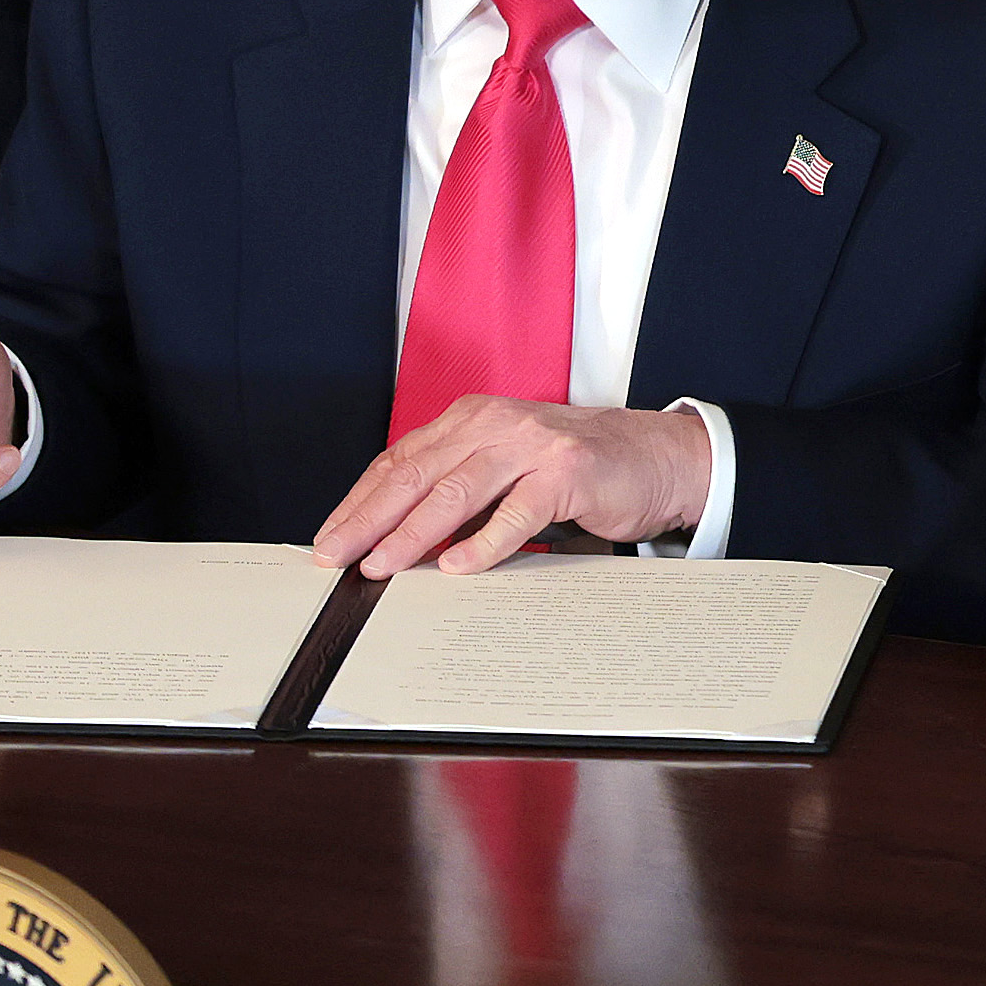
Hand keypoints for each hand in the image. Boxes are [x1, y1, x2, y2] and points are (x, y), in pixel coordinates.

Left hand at [310, 396, 714, 576]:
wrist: (654, 457)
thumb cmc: (574, 468)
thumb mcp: (506, 467)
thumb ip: (458, 491)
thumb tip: (395, 538)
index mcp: (471, 419)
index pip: (399, 460)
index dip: (359, 501)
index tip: (330, 538)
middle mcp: (494, 423)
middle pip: (416, 474)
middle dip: (369, 519)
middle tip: (336, 556)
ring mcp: (530, 445)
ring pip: (456, 491)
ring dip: (412, 533)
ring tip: (382, 565)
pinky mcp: (566, 472)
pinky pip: (516, 513)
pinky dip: (483, 543)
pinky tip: (457, 567)